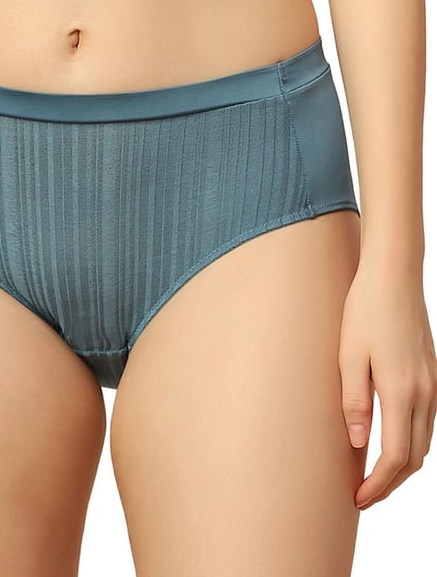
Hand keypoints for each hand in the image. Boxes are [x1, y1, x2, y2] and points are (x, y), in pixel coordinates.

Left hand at [338, 266, 436, 509]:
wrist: (394, 277)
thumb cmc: (365, 311)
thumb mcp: (348, 355)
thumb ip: (354, 401)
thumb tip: (358, 444)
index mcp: (402, 392)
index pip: (396, 457)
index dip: (377, 485)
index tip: (357, 499)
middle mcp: (424, 394)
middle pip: (415, 458)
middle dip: (390, 483)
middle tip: (362, 495)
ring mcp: (432, 384)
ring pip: (424, 442)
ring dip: (402, 465)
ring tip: (372, 475)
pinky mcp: (431, 374)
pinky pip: (426, 422)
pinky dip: (411, 442)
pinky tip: (390, 440)